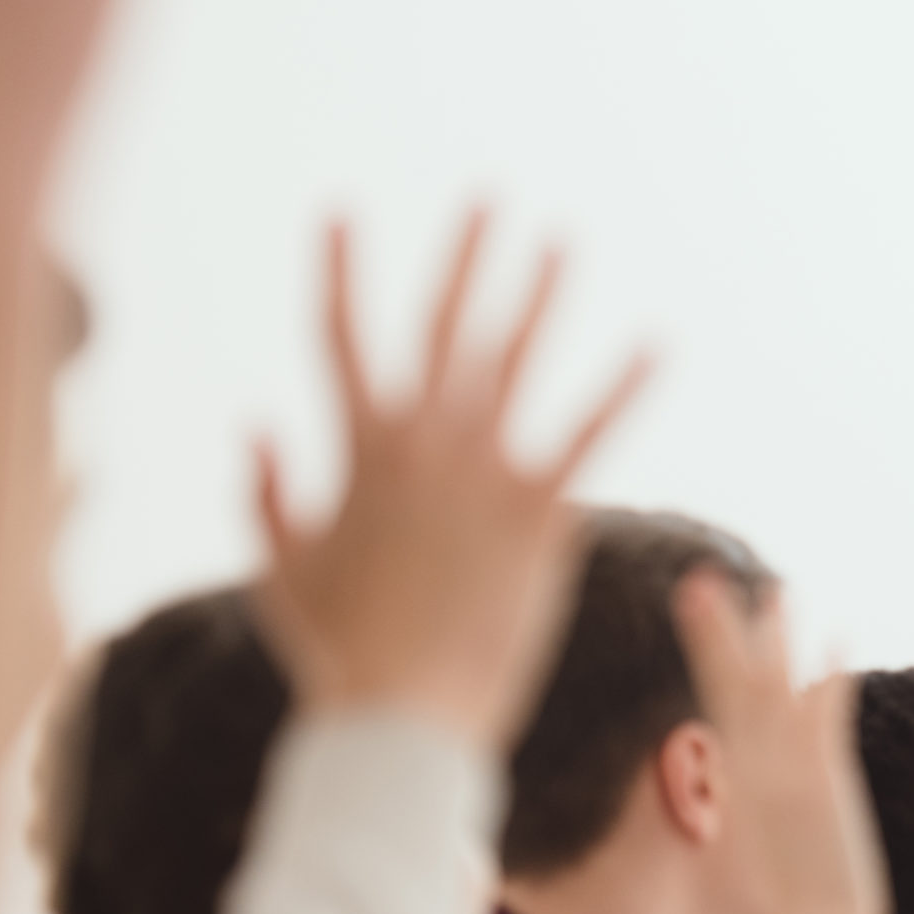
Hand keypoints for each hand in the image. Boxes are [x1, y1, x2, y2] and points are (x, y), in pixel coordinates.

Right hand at [255, 213, 649, 750]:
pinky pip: (587, 434)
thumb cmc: (339, 656)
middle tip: (489, 200)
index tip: (340, 214)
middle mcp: (420, 443)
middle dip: (466, 257)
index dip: (339, 272)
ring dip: (540, 295)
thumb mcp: (280, 573)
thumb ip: (268, 496)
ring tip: (562, 243)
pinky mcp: (538, 513)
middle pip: (444, 325)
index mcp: (356, 449)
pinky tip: (655, 346)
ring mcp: (481, 473)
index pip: (340, 336)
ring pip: (515, 359)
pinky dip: (622, 388)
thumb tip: (258, 428)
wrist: (401, 714)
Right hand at [670, 572, 889, 913]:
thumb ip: (757, 820)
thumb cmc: (792, 909)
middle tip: (706, 578)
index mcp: (738, 784)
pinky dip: (832, 671)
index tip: (701, 618)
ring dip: (775, 638)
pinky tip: (842, 633)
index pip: (718, 705)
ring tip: (777, 591)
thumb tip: (761, 814)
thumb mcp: (760, 856)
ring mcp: (787, 771)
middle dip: (719, 631)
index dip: (708, 657)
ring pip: (770, 689)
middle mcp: (754, 771)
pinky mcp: (824, 778)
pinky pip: (827, 711)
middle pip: (730, 685)